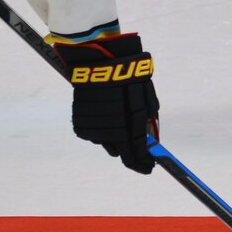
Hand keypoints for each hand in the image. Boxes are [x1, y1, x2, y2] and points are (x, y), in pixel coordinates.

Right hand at [58, 34, 159, 173]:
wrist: (99, 63)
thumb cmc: (128, 76)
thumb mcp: (145, 97)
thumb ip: (147, 120)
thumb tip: (150, 139)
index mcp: (129, 126)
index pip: (135, 155)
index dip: (143, 164)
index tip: (148, 167)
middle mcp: (111, 132)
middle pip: (121, 153)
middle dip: (130, 151)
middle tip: (136, 145)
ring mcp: (94, 129)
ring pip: (107, 144)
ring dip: (115, 139)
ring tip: (118, 118)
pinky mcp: (81, 125)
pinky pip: (95, 134)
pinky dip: (101, 129)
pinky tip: (105, 114)